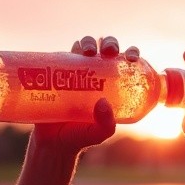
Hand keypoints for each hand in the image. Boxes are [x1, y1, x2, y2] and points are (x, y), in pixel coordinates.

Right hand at [30, 35, 139, 155]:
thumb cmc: (80, 137)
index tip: (133, 59)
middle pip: (106, 50)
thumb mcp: (99, 133)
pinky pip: (65, 53)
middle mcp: (96, 75)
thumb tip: (103, 102)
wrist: (51, 142)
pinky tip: (75, 51)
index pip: (126, 65)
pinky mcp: (58, 71)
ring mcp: (76, 71)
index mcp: (113, 86)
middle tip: (110, 52)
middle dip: (111, 43)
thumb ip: (106, 124)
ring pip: (86, 47)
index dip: (132, 55)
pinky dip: (71, 47)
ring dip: (90, 42)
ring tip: (89, 52)